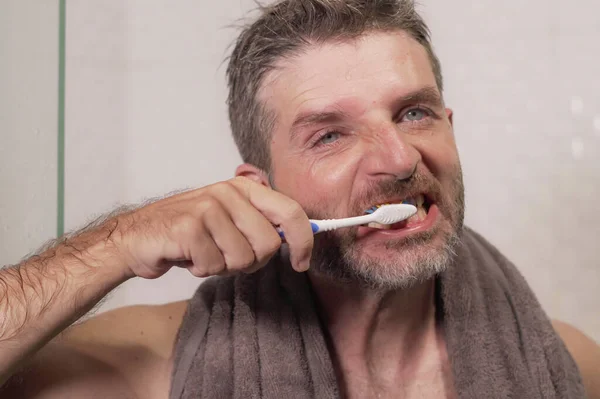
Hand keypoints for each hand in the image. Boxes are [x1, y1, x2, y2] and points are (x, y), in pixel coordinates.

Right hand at [112, 177, 313, 278]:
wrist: (137, 237)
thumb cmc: (189, 232)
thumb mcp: (230, 219)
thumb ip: (261, 224)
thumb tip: (295, 240)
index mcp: (244, 188)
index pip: (290, 210)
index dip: (303, 240)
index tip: (302, 262)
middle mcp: (228, 192)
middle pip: (269, 244)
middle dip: (252, 261)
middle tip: (228, 256)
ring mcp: (208, 207)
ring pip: (243, 259)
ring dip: (224, 266)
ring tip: (205, 253)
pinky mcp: (189, 227)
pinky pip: (215, 265)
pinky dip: (202, 269)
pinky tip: (189, 256)